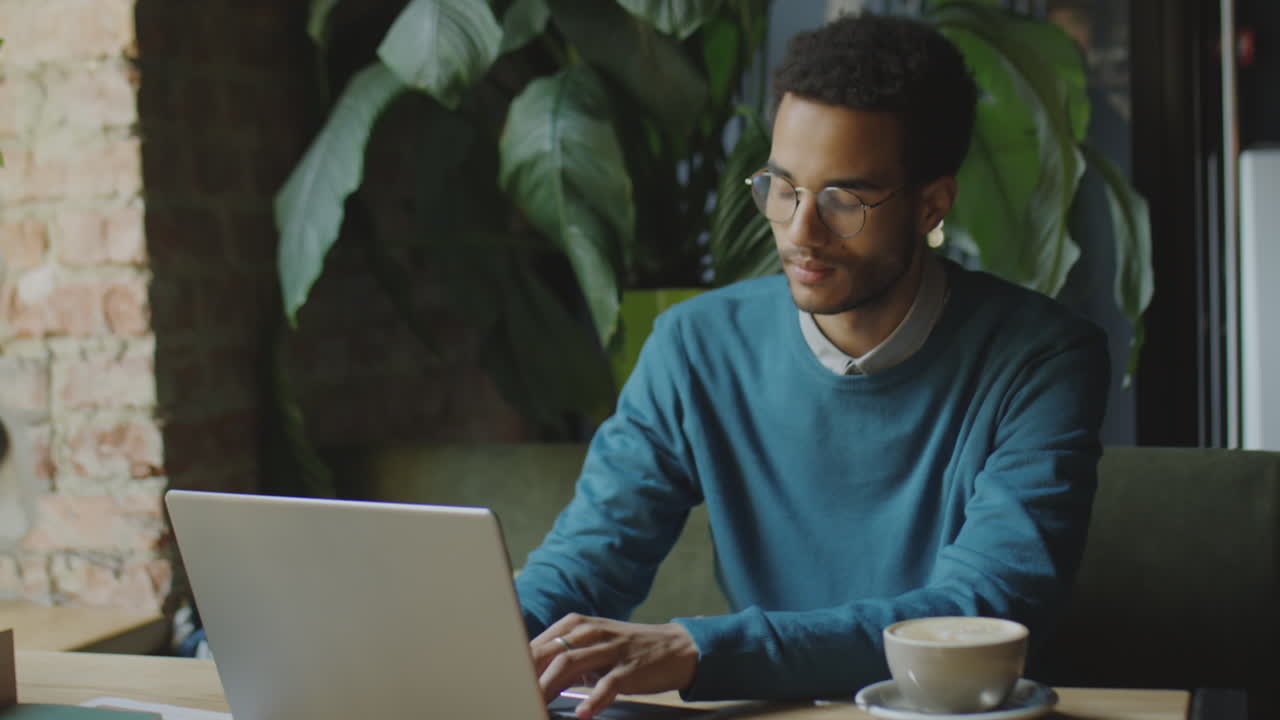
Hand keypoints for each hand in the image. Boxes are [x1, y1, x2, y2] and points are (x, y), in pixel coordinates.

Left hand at [530, 613, 698, 718]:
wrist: (675, 648)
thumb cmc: (627, 649)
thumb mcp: (593, 646)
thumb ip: (565, 657)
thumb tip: (532, 676)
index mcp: (577, 625)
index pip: (539, 644)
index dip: (519, 664)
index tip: (505, 683)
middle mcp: (591, 632)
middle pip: (550, 653)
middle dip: (528, 676)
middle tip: (514, 696)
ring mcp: (611, 649)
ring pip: (571, 664)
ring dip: (549, 686)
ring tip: (536, 704)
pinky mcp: (629, 667)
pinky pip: (608, 684)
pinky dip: (593, 699)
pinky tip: (583, 713)